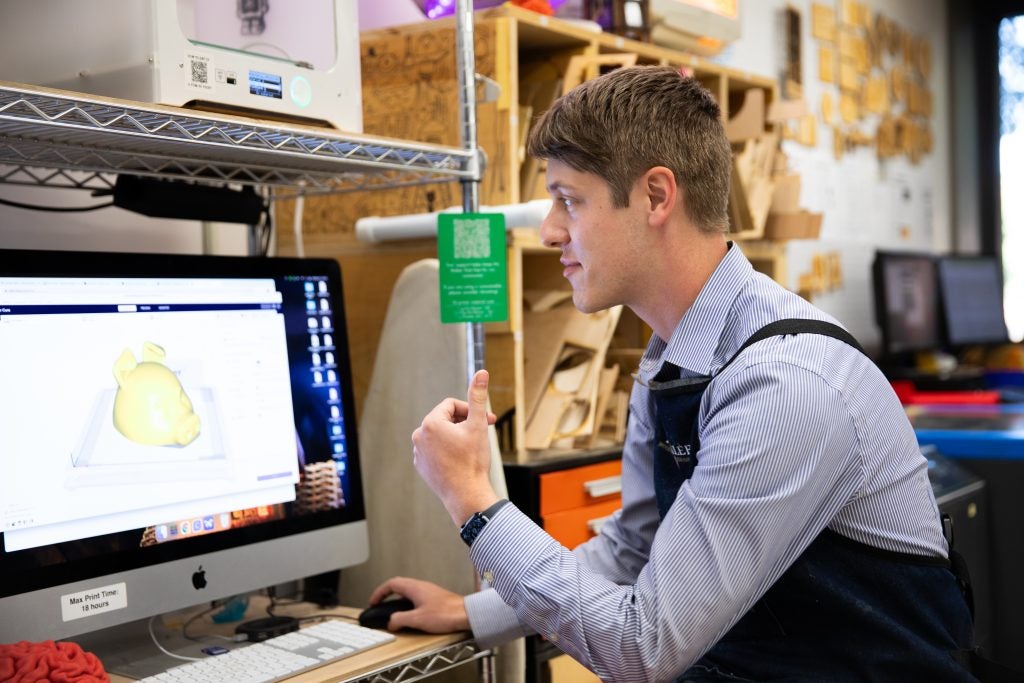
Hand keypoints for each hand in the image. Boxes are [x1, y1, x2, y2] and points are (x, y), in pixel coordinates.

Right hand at [367, 577, 469, 632]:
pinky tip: (410, 614)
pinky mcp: (435, 598)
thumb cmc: (446, 614)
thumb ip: (400, 619)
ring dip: (397, 598)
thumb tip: (391, 622)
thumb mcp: (417, 619)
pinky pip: (416, 596)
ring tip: (392, 611)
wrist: (466, 614)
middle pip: (399, 585)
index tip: (373, 601)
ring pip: (408, 590)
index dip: (379, 592)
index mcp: (414, 587)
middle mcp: (421, 586)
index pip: (391, 584)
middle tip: (379, 603)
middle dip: (386, 594)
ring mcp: (429, 591)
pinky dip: (407, 603)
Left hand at [412, 369, 499, 524]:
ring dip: (456, 437)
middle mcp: (419, 436)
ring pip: (441, 435)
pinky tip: (460, 461)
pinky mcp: (421, 466)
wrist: (466, 495)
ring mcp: (418, 452)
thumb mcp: (478, 425)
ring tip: (470, 449)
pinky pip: (435, 450)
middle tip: (481, 434)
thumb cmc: (473, 461)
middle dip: (464, 424)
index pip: (452, 406)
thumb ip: (478, 397)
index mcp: (430, 423)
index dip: (470, 410)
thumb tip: (481, 372)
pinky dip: (447, 451)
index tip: (486, 421)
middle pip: (446, 420)